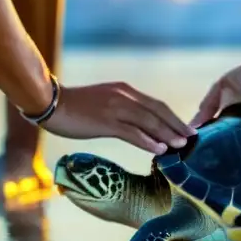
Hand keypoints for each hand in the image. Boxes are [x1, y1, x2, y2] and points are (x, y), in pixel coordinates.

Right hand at [42, 82, 196, 154]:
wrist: (48, 101)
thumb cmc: (75, 106)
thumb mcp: (105, 102)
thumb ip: (123, 109)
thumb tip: (140, 124)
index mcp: (125, 91)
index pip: (156, 105)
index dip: (173, 117)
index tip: (186, 129)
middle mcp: (124, 97)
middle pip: (158, 111)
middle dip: (177, 125)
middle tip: (193, 138)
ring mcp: (115, 108)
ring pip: (148, 121)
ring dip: (167, 133)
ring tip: (182, 145)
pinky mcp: (105, 121)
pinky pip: (131, 132)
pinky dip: (148, 140)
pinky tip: (160, 149)